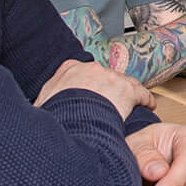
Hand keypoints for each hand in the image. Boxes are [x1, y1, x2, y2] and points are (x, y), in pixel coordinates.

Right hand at [35, 59, 153, 118]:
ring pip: (122, 84)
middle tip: (108, 103)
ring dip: (125, 94)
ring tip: (128, 106)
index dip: (85, 82)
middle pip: (102, 77)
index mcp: (69, 70)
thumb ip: (43, 102)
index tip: (87, 90)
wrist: (73, 116)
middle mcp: (92, 69)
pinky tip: (148, 105)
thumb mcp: (41, 104)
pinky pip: (141, 93)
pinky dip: (145, 99)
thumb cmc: (55, 113)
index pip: (77, 71)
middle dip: (106, 89)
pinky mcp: (128, 90)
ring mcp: (111, 77)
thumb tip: (37, 111)